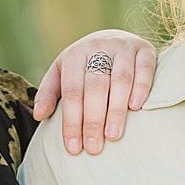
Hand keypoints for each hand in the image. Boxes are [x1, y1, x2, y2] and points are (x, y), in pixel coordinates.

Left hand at [31, 30, 157, 155]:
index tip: (74, 147)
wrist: (113, 37)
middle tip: (94, 147)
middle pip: (95, 87)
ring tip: (113, 135)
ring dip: (116, 109)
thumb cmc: (84, 65)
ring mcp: (123, 47)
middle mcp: (99, 47)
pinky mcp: (145, 49)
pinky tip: (136, 107)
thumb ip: (49, 93)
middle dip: (93, 120)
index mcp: (75, 54)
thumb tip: (39, 115)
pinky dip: (141, 88)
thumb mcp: (61, 74)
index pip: (72, 91)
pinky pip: (144, 69)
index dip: (72, 121)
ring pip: (120, 79)